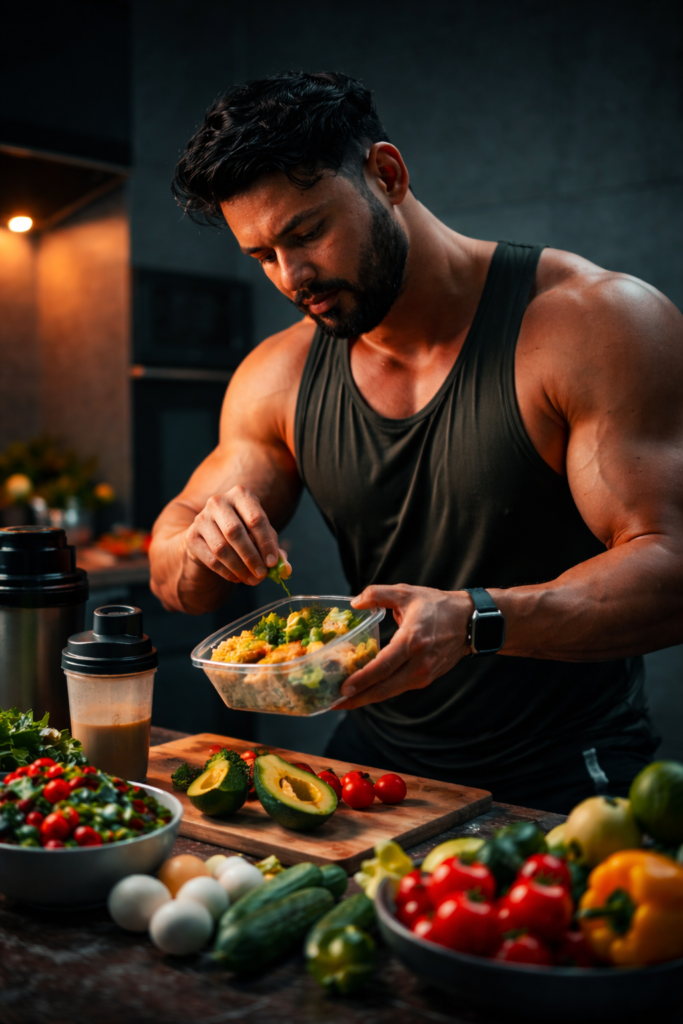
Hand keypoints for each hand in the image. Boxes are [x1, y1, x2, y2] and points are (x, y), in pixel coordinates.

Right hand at [184, 485, 290, 585]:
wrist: (210, 538)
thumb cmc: (244, 534)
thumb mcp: (261, 538)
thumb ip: (275, 551)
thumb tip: (286, 569)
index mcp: (241, 495)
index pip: (255, 518)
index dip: (265, 543)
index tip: (272, 563)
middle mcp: (218, 502)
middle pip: (235, 532)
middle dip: (251, 557)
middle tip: (262, 575)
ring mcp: (201, 518)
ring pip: (222, 548)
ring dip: (240, 567)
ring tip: (252, 580)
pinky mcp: (191, 537)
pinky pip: (211, 559)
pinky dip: (227, 572)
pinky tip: (237, 578)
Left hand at [338, 584, 472, 709]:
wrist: (470, 621)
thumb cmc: (437, 606)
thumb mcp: (406, 592)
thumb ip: (377, 594)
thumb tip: (355, 603)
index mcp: (412, 640)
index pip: (383, 667)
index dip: (362, 680)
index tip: (343, 688)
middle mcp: (419, 662)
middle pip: (384, 688)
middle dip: (358, 699)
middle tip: (335, 702)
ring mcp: (424, 674)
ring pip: (391, 691)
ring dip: (367, 697)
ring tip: (345, 700)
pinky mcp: (426, 678)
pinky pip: (399, 687)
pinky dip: (381, 691)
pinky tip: (365, 690)